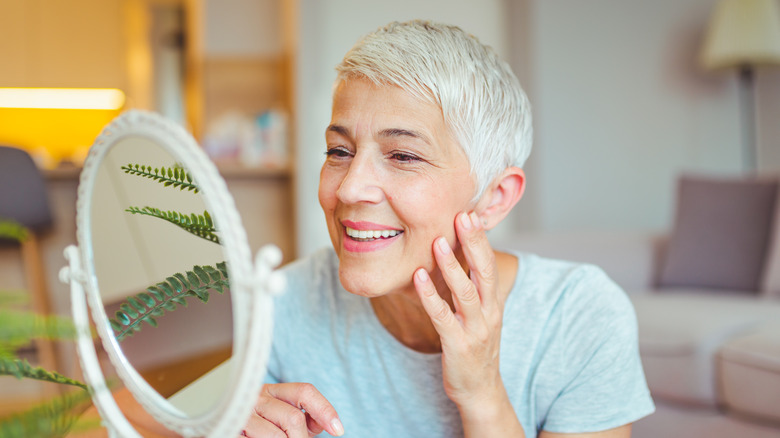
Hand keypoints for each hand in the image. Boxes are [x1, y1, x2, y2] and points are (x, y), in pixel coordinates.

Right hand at [241, 383, 343, 437]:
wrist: (220, 429)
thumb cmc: (259, 427)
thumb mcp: (284, 418)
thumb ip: (306, 418)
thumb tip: (325, 424)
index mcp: (273, 390)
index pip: (305, 391)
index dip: (325, 409)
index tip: (338, 430)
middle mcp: (257, 397)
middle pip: (293, 418)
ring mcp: (242, 414)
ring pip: (277, 435)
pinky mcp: (231, 429)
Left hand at [413, 211, 506, 412]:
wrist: (480, 391)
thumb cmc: (475, 347)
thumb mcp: (479, 314)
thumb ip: (471, 287)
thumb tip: (457, 256)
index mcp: (494, 302)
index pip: (490, 263)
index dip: (481, 238)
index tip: (470, 212)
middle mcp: (489, 312)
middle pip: (484, 271)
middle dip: (474, 243)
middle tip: (462, 216)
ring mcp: (475, 329)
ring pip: (466, 291)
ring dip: (452, 266)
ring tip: (438, 241)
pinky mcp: (458, 345)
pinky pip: (443, 316)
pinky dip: (430, 295)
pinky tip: (418, 277)